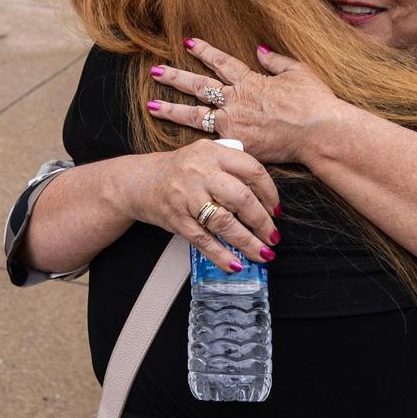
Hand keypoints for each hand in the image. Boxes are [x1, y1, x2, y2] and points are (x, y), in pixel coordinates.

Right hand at [128, 140, 280, 273]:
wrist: (140, 181)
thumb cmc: (180, 170)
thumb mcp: (206, 155)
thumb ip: (233, 165)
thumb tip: (265, 196)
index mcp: (213, 153)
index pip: (252, 170)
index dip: (269, 193)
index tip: (276, 210)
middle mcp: (200, 172)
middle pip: (241, 198)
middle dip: (262, 222)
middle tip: (273, 236)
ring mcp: (187, 196)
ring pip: (224, 222)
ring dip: (247, 242)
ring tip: (262, 253)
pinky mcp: (177, 219)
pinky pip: (203, 240)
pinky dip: (220, 255)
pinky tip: (235, 264)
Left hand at [147, 39, 342, 163]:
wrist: (318, 132)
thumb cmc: (314, 102)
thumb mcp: (298, 71)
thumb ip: (275, 60)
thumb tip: (260, 49)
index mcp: (250, 81)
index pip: (221, 62)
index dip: (204, 52)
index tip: (188, 44)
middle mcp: (236, 100)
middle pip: (198, 86)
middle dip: (175, 77)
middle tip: (156, 71)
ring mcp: (234, 123)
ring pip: (196, 115)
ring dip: (172, 109)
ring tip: (151, 105)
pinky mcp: (238, 145)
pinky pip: (213, 142)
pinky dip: (196, 142)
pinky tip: (182, 142)